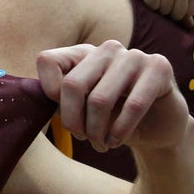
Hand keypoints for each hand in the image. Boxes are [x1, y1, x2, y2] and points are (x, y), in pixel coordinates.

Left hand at [36, 41, 186, 150]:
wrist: (158, 127)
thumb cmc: (114, 118)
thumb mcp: (82, 109)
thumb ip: (61, 100)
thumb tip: (35, 103)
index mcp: (84, 53)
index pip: (47, 61)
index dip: (49, 92)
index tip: (64, 116)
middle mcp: (107, 49)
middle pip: (72, 85)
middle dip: (74, 122)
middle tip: (83, 138)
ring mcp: (134, 55)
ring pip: (100, 99)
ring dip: (97, 132)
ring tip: (101, 145)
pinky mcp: (159, 68)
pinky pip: (133, 105)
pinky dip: (120, 131)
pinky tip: (117, 141)